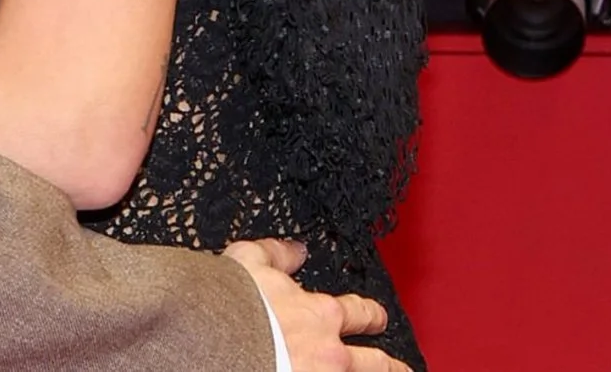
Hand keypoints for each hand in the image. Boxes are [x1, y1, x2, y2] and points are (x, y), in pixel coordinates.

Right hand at [225, 239, 403, 371]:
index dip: (370, 315)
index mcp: (321, 316)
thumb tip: (297, 250)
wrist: (210, 339)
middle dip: (391, 364)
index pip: (359, 313)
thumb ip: (276, 253)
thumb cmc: (229, 304)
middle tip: (399, 367)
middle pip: (377, 363)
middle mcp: (332, 356)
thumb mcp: (248, 263)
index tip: (375, 318)